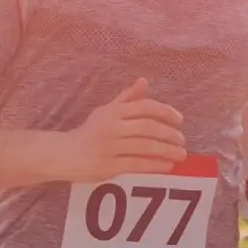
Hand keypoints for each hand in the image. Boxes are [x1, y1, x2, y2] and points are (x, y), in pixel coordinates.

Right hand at [58, 80, 187, 181]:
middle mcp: (111, 126)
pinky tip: (168, 165)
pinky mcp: (108, 165)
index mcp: (113, 111)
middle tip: (182, 140)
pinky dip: (155, 164)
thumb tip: (144, 81)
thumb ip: (127, 98)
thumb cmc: (90, 132)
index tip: (179, 120)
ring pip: (144, 146)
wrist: (65, 154)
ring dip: (166, 150)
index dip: (165, 111)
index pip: (144, 107)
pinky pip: (137, 164)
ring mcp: (109, 146)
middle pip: (147, 127)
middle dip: (168, 134)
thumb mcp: (106, 111)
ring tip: (181, 154)